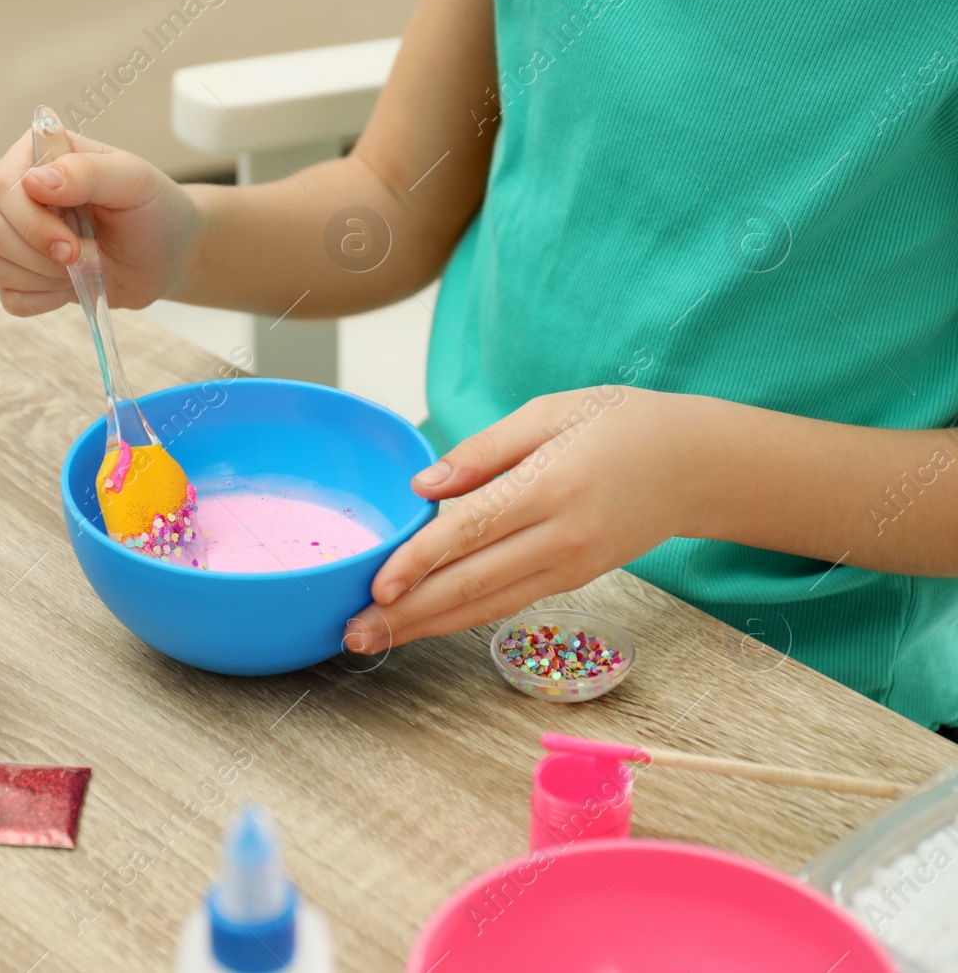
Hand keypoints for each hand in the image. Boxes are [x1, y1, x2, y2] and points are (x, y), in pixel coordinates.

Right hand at [0, 128, 199, 315]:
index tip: (71, 244)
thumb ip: (87, 173)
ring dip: (43, 278)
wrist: (167, 255)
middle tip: (90, 256)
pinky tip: (70, 284)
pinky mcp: (20, 273)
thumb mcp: (134, 182)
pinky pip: (7, 296)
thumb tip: (34, 181)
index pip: (3, 188)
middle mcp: (16, 191)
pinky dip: (42, 299)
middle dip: (42, 256)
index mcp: (37, 156)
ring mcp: (12, 234)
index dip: (31, 223)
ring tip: (84, 265)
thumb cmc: (153, 209)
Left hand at [345, 387, 718, 653]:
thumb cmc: (620, 425)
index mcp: (551, 485)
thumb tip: (424, 486)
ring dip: (425, 626)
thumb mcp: (551, 412)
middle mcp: (562, 537)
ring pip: (486, 605)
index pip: (472, 529)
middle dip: (407, 612)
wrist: (698, 464)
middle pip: (471, 582)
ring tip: (373, 639)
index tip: (378, 584)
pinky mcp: (573, 580)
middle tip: (352, 631)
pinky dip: (460, 618)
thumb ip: (483, 450)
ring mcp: (570, 566)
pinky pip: (506, 604)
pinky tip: (422, 625)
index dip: (422, 560)